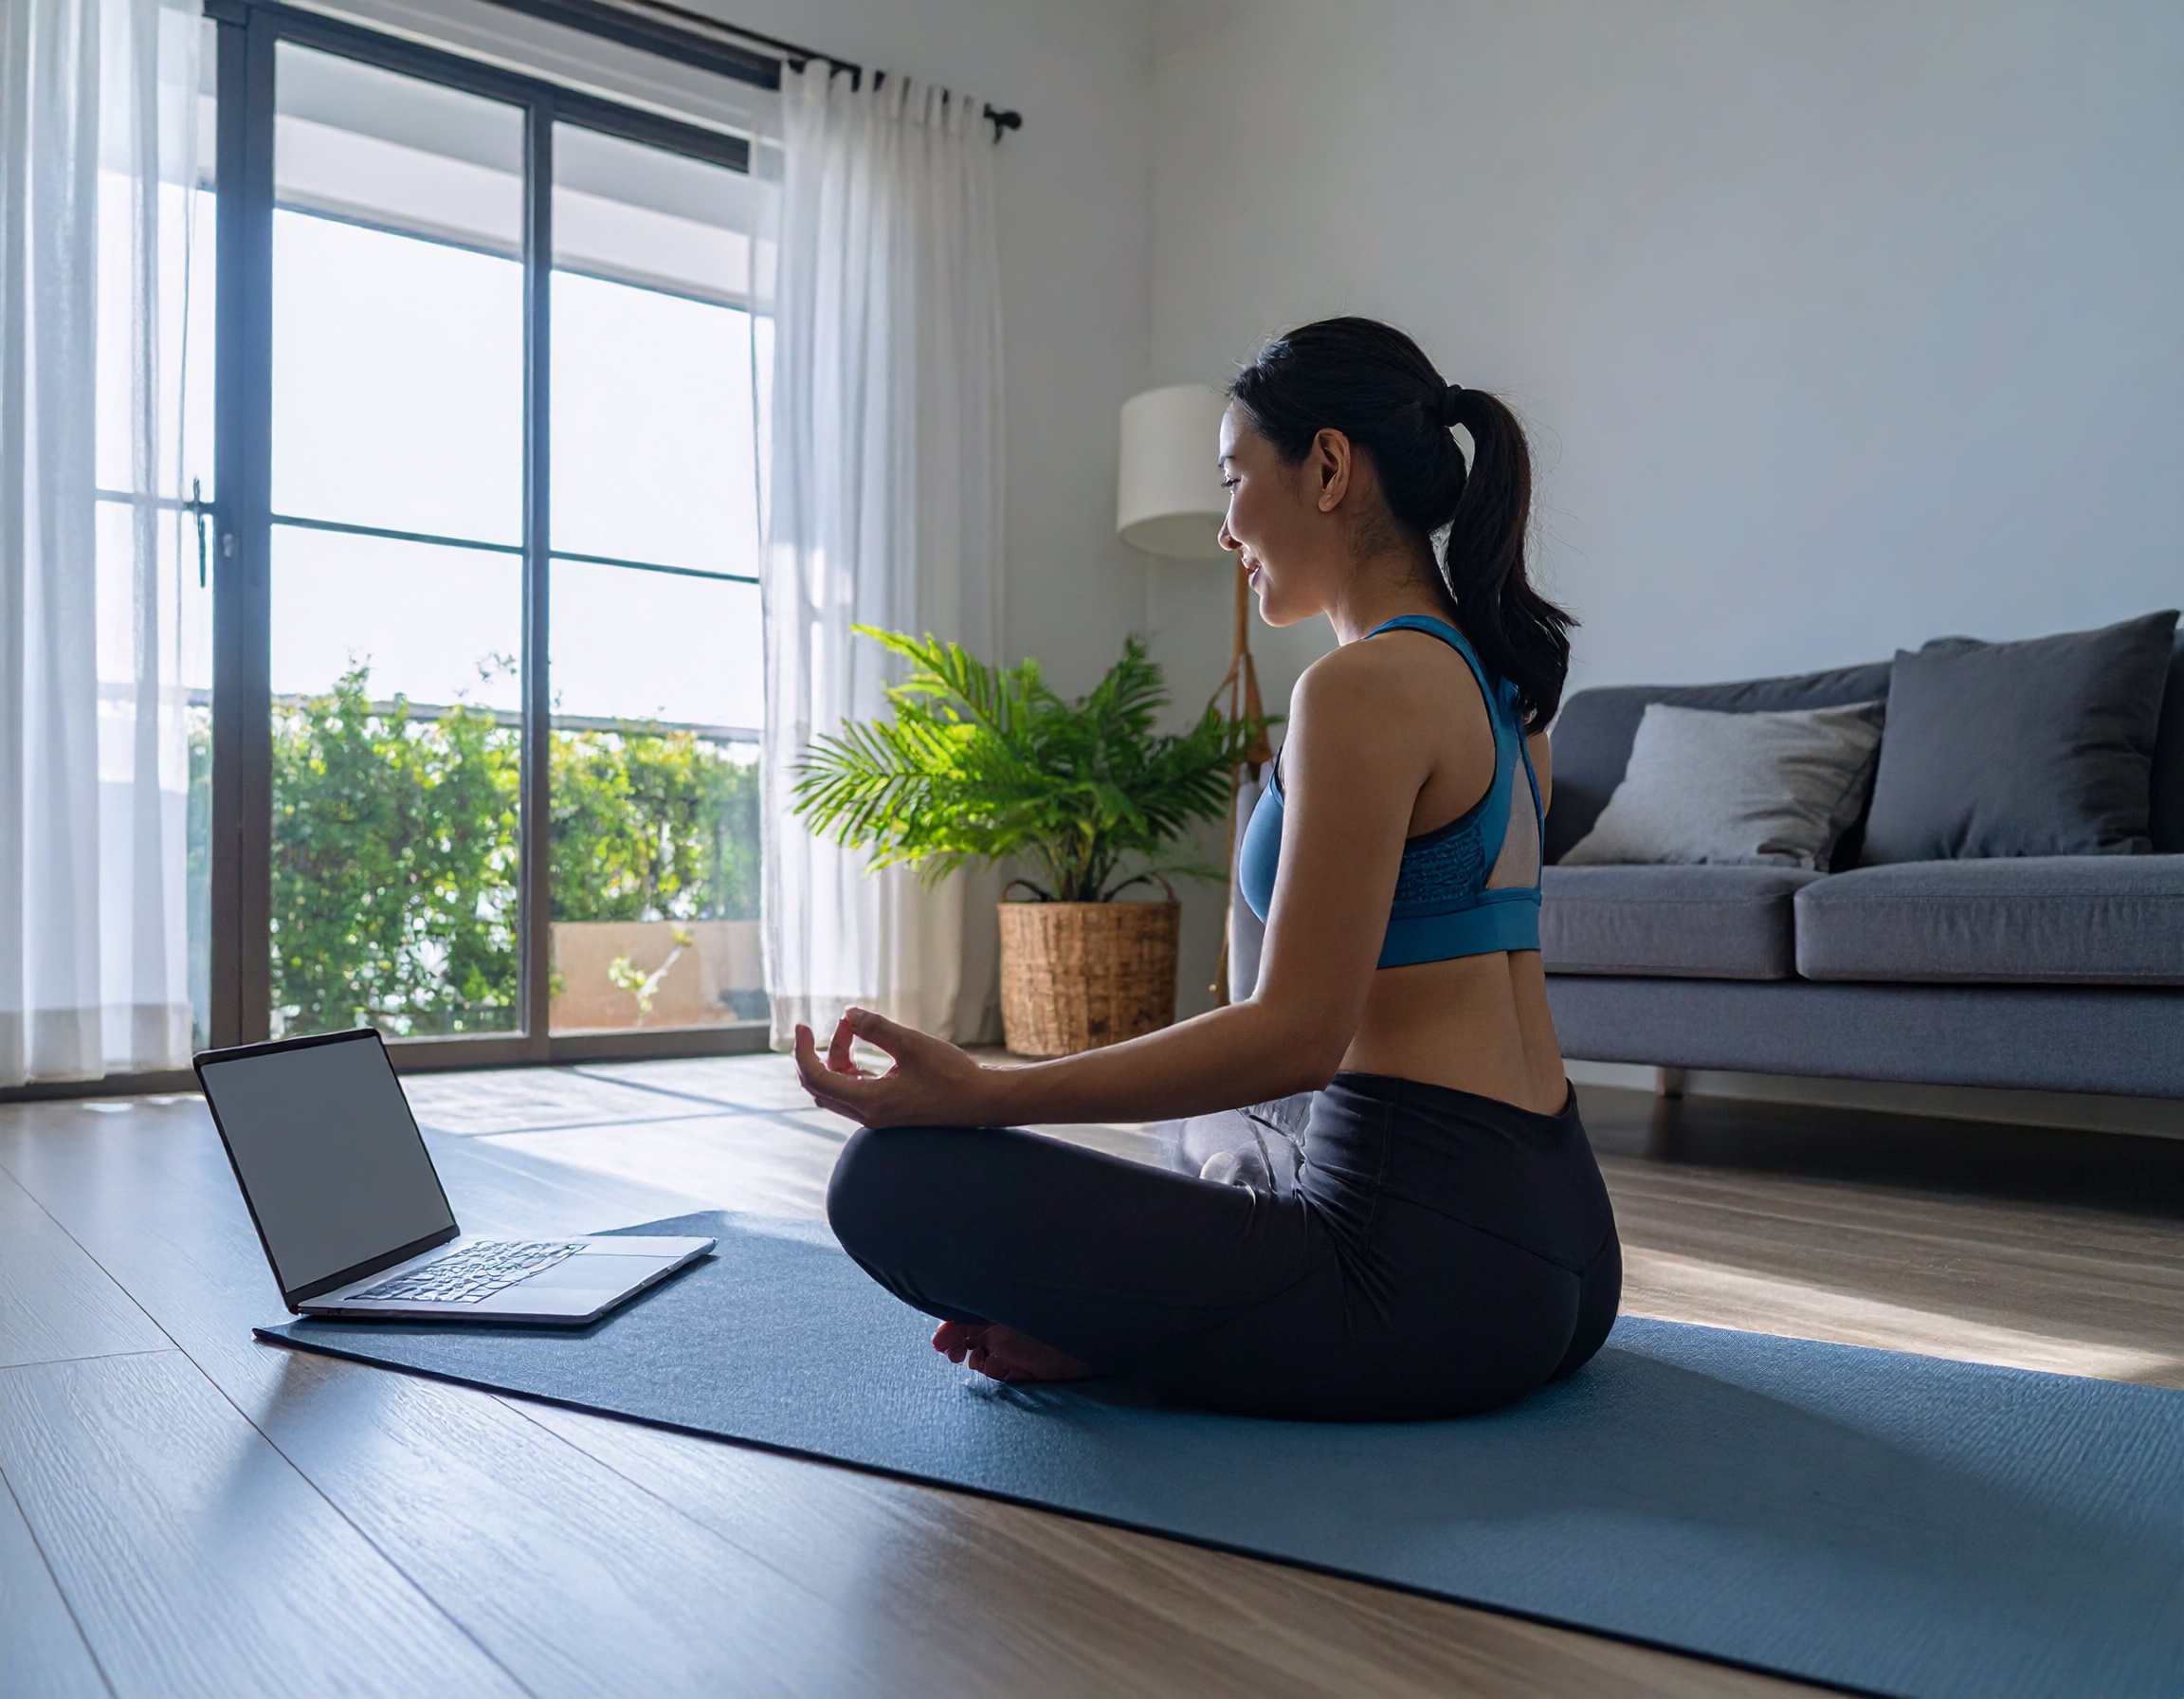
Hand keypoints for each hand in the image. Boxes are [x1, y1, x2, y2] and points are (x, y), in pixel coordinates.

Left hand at [792, 1007, 992, 1128]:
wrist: (980, 1100)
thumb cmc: (951, 1074)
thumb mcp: (912, 1044)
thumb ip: (876, 1028)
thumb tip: (846, 1013)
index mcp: (869, 1101)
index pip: (816, 1079)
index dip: (802, 1051)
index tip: (802, 1026)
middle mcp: (867, 1114)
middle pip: (819, 1087)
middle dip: (816, 1053)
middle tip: (831, 1024)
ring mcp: (875, 1114)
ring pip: (834, 1089)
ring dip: (834, 1058)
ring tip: (852, 1029)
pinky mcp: (885, 1109)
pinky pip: (851, 1090)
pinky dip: (848, 1067)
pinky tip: (862, 1046)